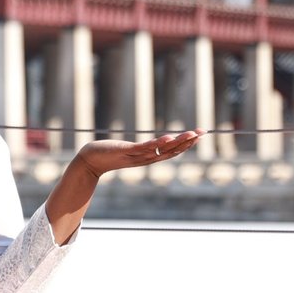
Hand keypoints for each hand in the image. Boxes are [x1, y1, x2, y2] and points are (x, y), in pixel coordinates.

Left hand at [70, 129, 202, 178]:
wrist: (90, 160)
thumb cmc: (109, 153)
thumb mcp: (129, 150)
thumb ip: (141, 149)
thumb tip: (151, 143)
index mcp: (148, 157)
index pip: (172, 151)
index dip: (186, 144)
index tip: (200, 135)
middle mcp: (146, 158)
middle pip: (172, 151)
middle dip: (188, 142)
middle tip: (203, 133)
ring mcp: (137, 156)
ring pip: (162, 150)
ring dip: (178, 142)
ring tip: (192, 134)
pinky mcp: (127, 151)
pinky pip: (145, 148)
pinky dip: (158, 144)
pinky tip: (168, 137)